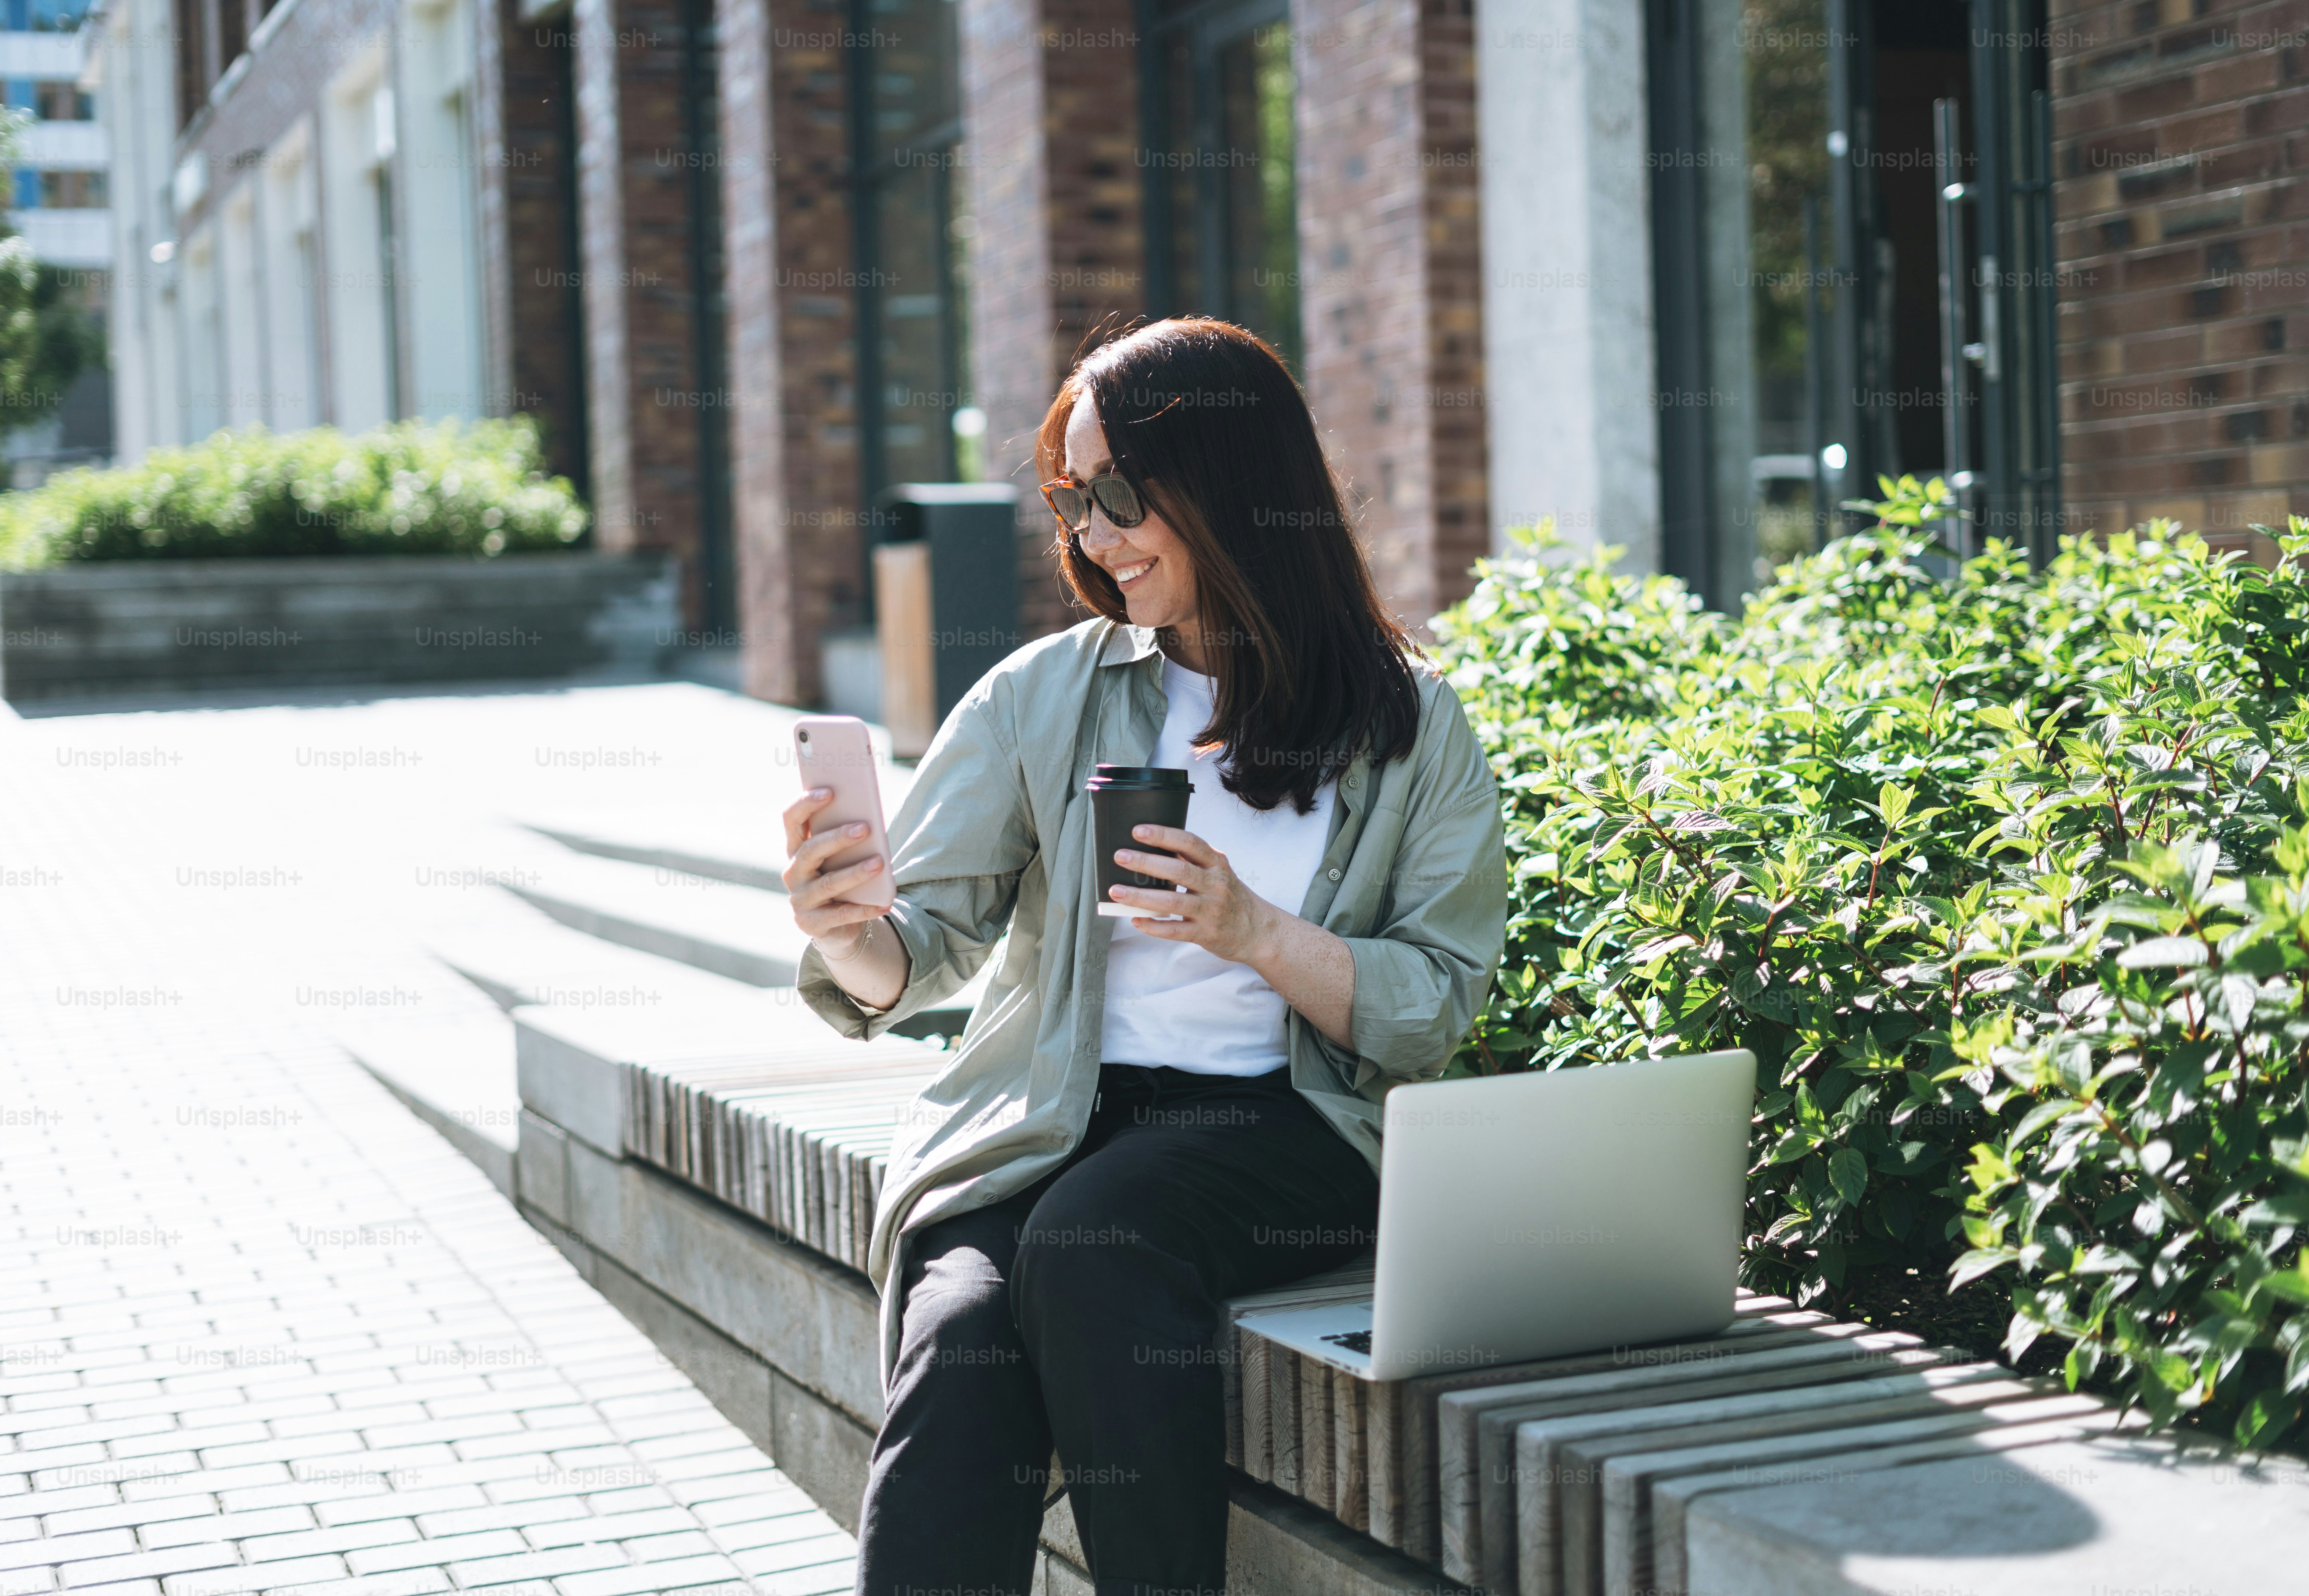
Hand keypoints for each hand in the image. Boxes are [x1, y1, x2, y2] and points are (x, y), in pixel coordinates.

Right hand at [780, 786, 888, 959]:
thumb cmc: (840, 877)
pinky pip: (840, 914)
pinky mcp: (810, 923)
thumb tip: (869, 818)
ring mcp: (800, 899)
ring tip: (880, 863)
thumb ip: (847, 837)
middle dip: (838, 837)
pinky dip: (864, 909)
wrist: (835, 924)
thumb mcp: (841, 857)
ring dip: (855, 872)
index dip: (805, 803)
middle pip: (811, 850)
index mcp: (796, 848)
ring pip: (828, 883)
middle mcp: (793, 872)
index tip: (830, 791)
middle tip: (865, 827)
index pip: (791, 819)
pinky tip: (884, 903)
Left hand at [1107, 824, 1281, 964]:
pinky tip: (1136, 920)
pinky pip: (1175, 931)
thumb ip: (1191, 861)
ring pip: (1173, 902)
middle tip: (1120, 857)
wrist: (1258, 930)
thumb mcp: (1218, 872)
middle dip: (1146, 863)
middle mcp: (1215, 884)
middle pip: (1178, 870)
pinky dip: (1153, 926)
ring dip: (1141, 897)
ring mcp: (1211, 910)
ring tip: (1116, 891)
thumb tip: (1150, 852)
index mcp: (1216, 863)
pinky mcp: (1205, 934)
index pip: (1190, 843)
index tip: (1138, 831)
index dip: (1164, 835)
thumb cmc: (1230, 897)